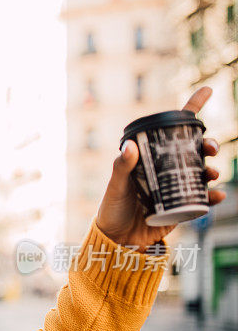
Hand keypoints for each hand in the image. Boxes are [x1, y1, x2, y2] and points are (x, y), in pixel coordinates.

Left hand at [95, 86, 225, 251]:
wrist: (116, 241)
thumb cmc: (112, 208)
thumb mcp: (116, 186)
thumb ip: (121, 167)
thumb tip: (130, 146)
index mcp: (150, 158)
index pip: (171, 130)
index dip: (191, 109)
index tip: (207, 90)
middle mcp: (165, 170)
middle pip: (194, 150)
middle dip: (209, 145)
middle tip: (211, 148)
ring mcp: (175, 188)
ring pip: (202, 172)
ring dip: (213, 169)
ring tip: (212, 173)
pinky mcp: (181, 208)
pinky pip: (202, 199)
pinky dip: (213, 196)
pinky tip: (218, 194)